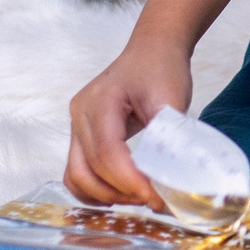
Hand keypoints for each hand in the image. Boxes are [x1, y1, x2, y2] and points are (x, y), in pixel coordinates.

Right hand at [63, 36, 194, 208]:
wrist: (152, 50)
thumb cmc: (161, 68)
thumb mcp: (171, 97)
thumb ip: (169, 136)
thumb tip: (173, 177)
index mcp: (100, 102)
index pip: (107, 153)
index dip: (130, 180)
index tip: (156, 196)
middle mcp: (80, 115)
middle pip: (88, 170)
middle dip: (120, 192)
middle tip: (153, 200)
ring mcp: (76, 125)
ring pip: (76, 176)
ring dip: (105, 195)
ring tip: (139, 197)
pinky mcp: (81, 135)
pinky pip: (77, 172)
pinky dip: (94, 190)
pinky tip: (119, 194)